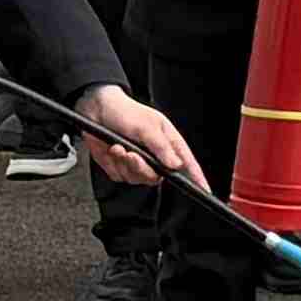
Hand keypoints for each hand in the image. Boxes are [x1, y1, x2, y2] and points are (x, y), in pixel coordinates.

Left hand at [76, 87, 202, 189]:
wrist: (96, 111)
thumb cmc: (126, 112)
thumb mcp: (147, 126)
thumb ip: (161, 147)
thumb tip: (176, 165)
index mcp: (169, 143)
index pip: (187, 164)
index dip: (197, 178)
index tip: (204, 190)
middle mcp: (155, 156)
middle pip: (156, 177)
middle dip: (141, 168)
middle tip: (132, 154)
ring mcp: (138, 163)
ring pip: (137, 178)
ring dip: (125, 164)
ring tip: (119, 147)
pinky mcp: (121, 168)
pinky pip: (120, 176)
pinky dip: (114, 164)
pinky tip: (112, 149)